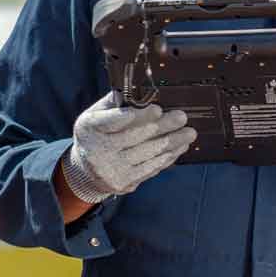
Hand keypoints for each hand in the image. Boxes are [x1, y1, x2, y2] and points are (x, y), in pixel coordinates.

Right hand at [62, 93, 196, 204]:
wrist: (86, 171)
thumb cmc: (96, 135)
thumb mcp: (93, 116)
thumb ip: (110, 104)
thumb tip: (126, 94)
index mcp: (89, 128)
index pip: (112, 121)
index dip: (136, 116)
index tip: (157, 109)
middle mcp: (98, 151)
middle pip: (135, 137)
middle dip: (162, 126)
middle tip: (181, 117)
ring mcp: (112, 170)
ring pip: (147, 154)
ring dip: (172, 143)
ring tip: (189, 133)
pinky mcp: (124, 182)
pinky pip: (150, 168)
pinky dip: (168, 157)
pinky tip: (180, 148)